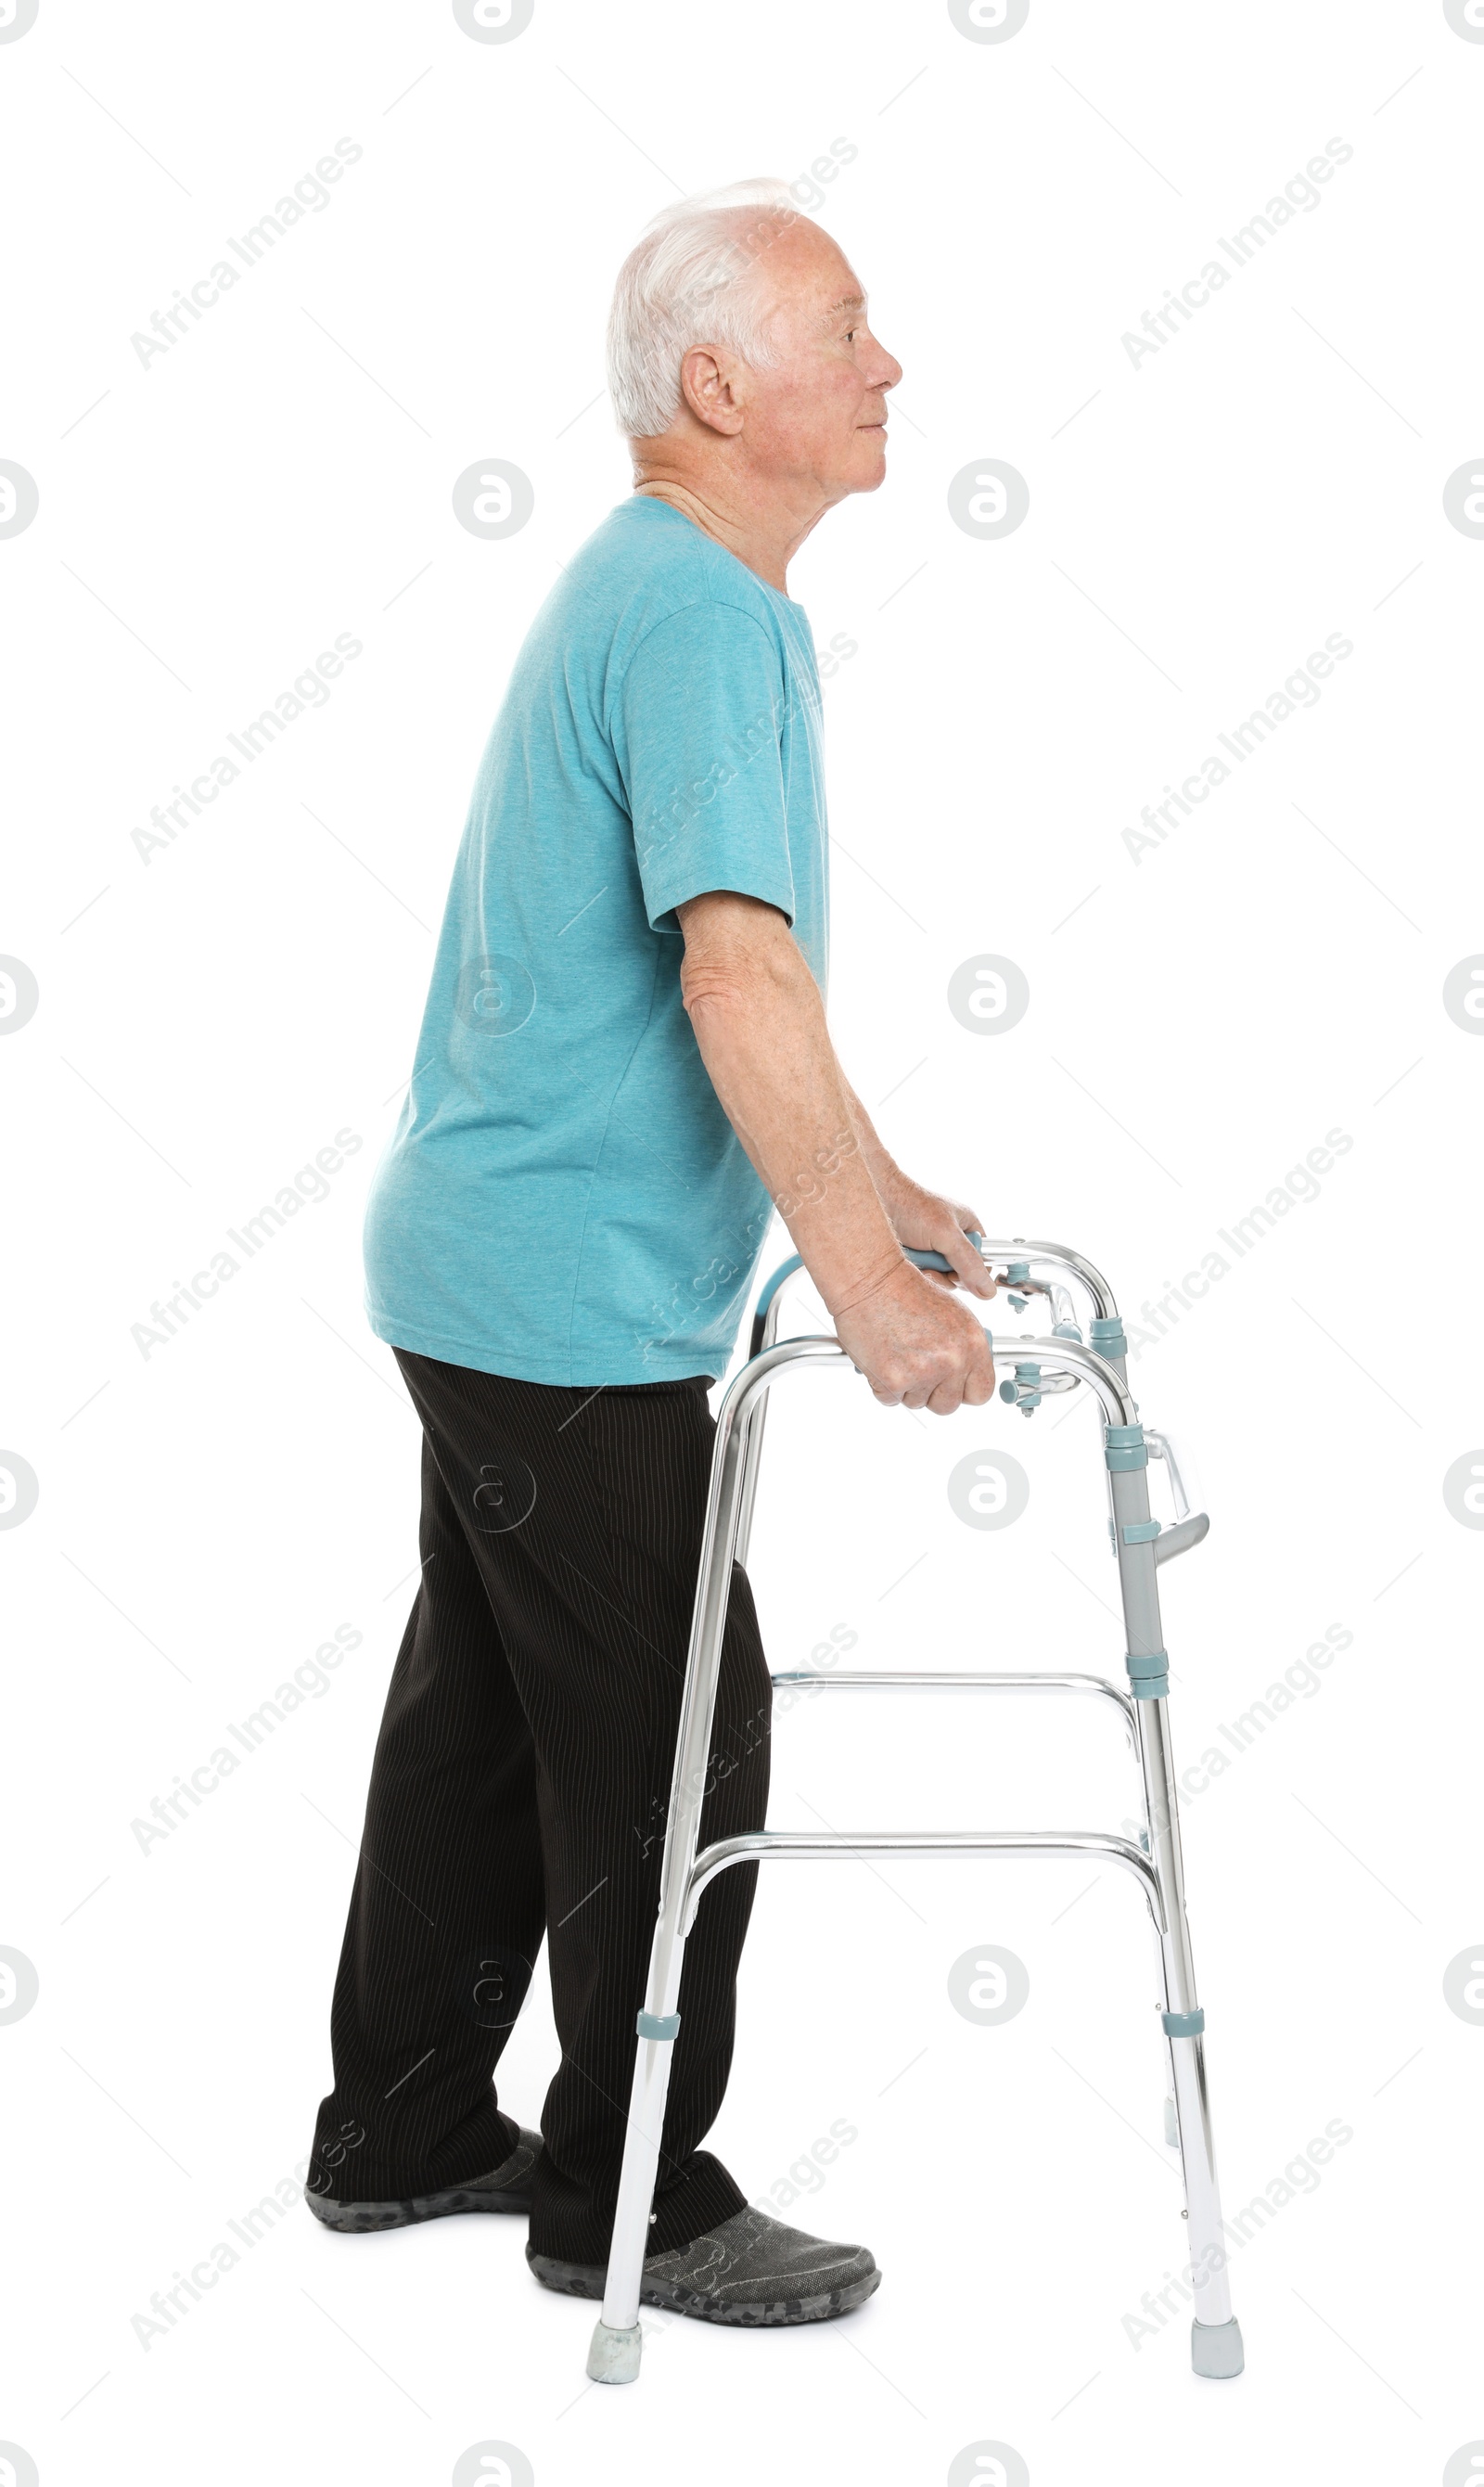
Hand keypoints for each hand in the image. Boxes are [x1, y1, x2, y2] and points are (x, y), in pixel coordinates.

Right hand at [832, 1258, 997, 1413]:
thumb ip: (965, 1349)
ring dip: (905, 1386)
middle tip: (916, 1367)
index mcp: (974, 1343)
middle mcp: (954, 1359)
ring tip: (897, 1353)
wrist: (870, 1280)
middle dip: (931, 1393)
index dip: (963, 1390)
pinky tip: (883, 1357)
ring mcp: (925, 1372)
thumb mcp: (953, 1313)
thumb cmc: (905, 1291)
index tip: (951, 1385)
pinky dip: (882, 1385)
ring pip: (916, 1403)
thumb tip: (967, 1376)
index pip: (982, 1392)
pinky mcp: (894, 1379)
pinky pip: (890, 1400)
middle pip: (948, 1406)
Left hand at [872, 1172, 997, 1302]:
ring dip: (927, 1275)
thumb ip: (969, 1263)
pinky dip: (912, 1273)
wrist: (871, 1198)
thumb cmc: (909, 1205)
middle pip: (959, 1274)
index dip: (974, 1272)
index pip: (983, 1258)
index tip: (958, 1274)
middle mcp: (950, 1238)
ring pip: (938, 1278)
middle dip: (945, 1276)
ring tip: (915, 1261)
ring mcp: (930, 1249)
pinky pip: (920, 1276)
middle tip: (933, 1268)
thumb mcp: (946, 1234)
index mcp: (966, 1226)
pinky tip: (904, 1262)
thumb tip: (989, 1291)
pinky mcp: (912, 1258)